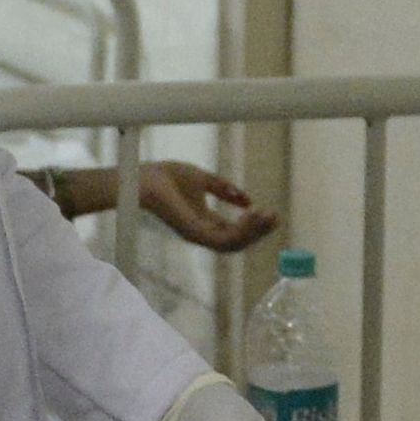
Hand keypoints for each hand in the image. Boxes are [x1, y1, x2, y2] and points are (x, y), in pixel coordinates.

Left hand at [131, 161, 279, 252]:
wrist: (143, 177)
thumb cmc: (166, 176)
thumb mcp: (202, 179)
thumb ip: (224, 188)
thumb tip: (247, 198)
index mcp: (205, 222)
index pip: (235, 231)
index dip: (254, 226)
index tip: (271, 213)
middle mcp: (203, 232)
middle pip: (238, 242)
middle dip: (259, 231)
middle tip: (276, 217)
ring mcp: (198, 235)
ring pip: (234, 244)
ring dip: (254, 232)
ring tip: (267, 215)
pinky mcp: (193, 232)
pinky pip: (223, 239)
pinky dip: (241, 229)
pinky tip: (252, 213)